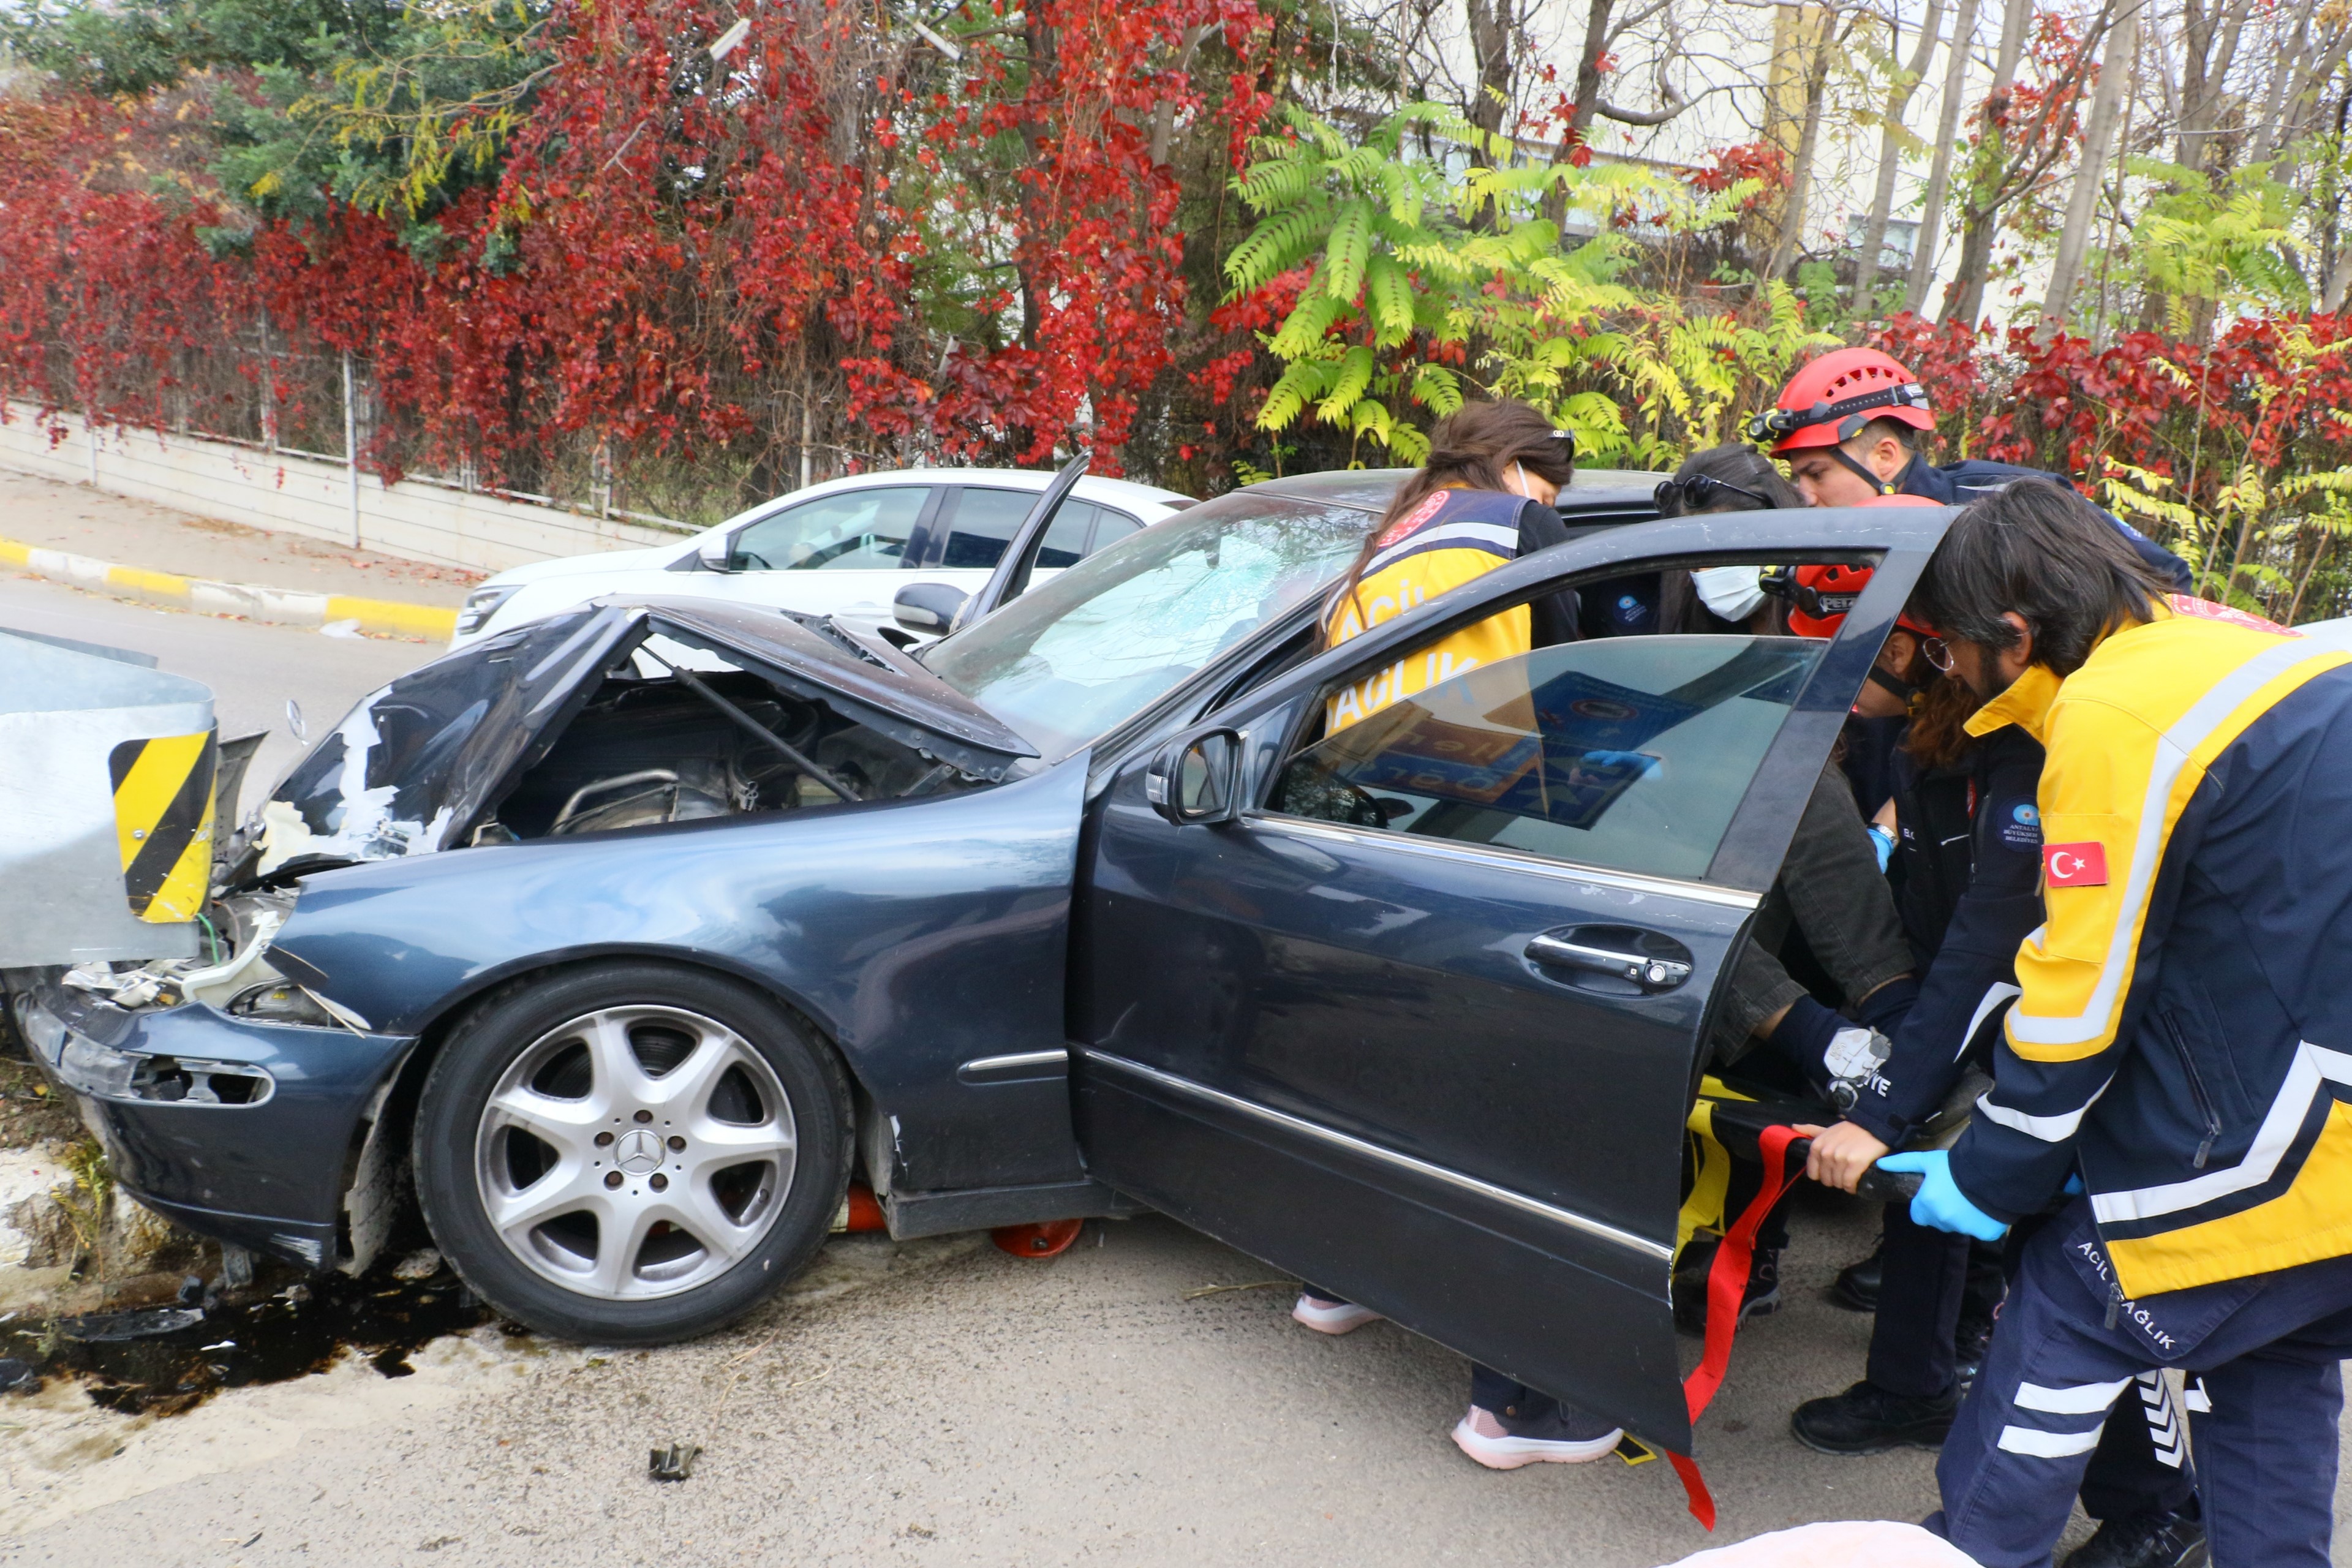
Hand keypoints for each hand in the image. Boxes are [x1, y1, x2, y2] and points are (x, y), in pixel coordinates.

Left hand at [1794, 1121, 1890, 1193]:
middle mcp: (1826, 1152)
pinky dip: (1852, 1187)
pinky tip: (1857, 1183)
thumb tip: (1794, 1127)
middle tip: (1845, 1173)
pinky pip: (1849, 1184)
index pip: (1813, 1173)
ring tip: (1852, 1176)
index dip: (1823, 1175)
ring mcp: (1840, 1158)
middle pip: (1826, 1180)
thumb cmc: (1851, 1130)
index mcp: (1817, 1146)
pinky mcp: (1855, 1164)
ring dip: (1845, 1184)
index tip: (1832, 1171)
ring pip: (1838, 1183)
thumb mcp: (1829, 1129)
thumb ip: (1811, 1130)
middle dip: (1835, 1179)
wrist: (1875, 1127)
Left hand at [1876, 1150, 2008, 1240]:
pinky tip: (1986, 1207)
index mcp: (1926, 1205)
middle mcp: (1943, 1221)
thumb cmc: (1955, 1165)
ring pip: (1958, 1226)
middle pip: (1938, 1221)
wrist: (1992, 1172)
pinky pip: (1980, 1230)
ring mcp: (1965, 1229)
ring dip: (1962, 1217)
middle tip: (1955, 1193)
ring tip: (1971, 1198)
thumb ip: (1903, 1164)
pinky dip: (1982, 1223)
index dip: (1924, 1205)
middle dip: (1943, 1211)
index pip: (1918, 1215)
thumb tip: (1880, 1164)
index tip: (1935, 1194)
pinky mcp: (1986, 1234)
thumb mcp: (1927, 1160)